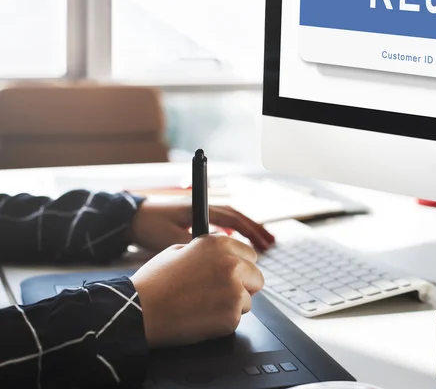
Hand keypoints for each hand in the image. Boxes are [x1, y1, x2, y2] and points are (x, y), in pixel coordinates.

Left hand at [130, 197, 274, 252]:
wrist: (130, 219)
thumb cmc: (149, 227)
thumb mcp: (172, 239)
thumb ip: (195, 248)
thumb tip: (218, 260)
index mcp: (200, 210)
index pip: (233, 218)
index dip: (251, 230)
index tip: (264, 241)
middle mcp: (203, 209)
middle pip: (237, 218)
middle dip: (255, 230)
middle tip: (271, 243)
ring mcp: (199, 215)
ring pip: (231, 222)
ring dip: (247, 232)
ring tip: (262, 243)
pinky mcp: (194, 222)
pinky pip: (221, 226)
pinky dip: (234, 235)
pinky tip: (238, 247)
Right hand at [131, 235, 263, 347]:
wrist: (140, 310)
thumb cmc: (155, 282)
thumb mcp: (180, 250)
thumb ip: (207, 250)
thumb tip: (223, 254)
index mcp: (220, 244)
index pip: (250, 255)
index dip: (240, 266)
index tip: (232, 274)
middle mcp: (232, 263)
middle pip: (256, 277)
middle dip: (242, 286)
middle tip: (219, 294)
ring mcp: (234, 289)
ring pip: (248, 300)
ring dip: (232, 305)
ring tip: (204, 305)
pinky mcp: (231, 314)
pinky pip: (236, 319)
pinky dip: (223, 322)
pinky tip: (201, 317)